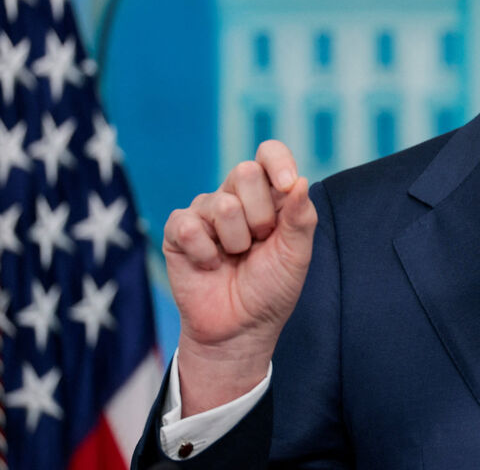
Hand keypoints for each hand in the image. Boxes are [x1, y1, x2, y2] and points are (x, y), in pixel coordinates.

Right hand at [162, 140, 317, 414]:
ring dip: (236, 241)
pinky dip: (205, 253)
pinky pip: (189, 226)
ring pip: (221, 204)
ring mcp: (205, 211)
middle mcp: (236, 195)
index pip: (269, 153)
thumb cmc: (272, 287)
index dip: (276, 161)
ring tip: (235, 258)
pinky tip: (210, 265)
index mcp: (269, 194)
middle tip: (259, 243)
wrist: (242, 327)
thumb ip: (301, 217)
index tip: (286, 183)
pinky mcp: (178, 231)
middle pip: (245, 172)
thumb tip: (300, 181)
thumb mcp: (296, 253)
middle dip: (260, 215)